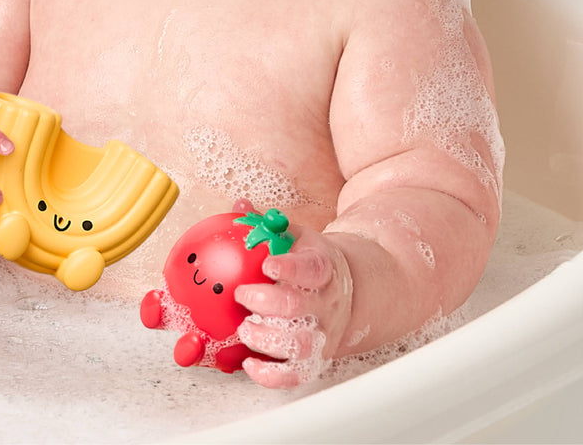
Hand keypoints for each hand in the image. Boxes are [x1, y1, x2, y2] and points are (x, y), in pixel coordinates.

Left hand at [234, 225, 353, 388]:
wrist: (345, 292)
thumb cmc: (309, 262)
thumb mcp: (296, 237)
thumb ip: (267, 225)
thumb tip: (238, 205)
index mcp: (323, 269)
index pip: (312, 269)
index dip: (290, 268)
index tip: (267, 264)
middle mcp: (326, 304)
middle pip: (299, 309)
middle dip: (266, 303)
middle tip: (242, 294)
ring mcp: (321, 335)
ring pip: (299, 346)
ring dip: (266, 339)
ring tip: (244, 328)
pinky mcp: (313, 360)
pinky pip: (295, 376)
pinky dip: (271, 375)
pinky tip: (249, 363)